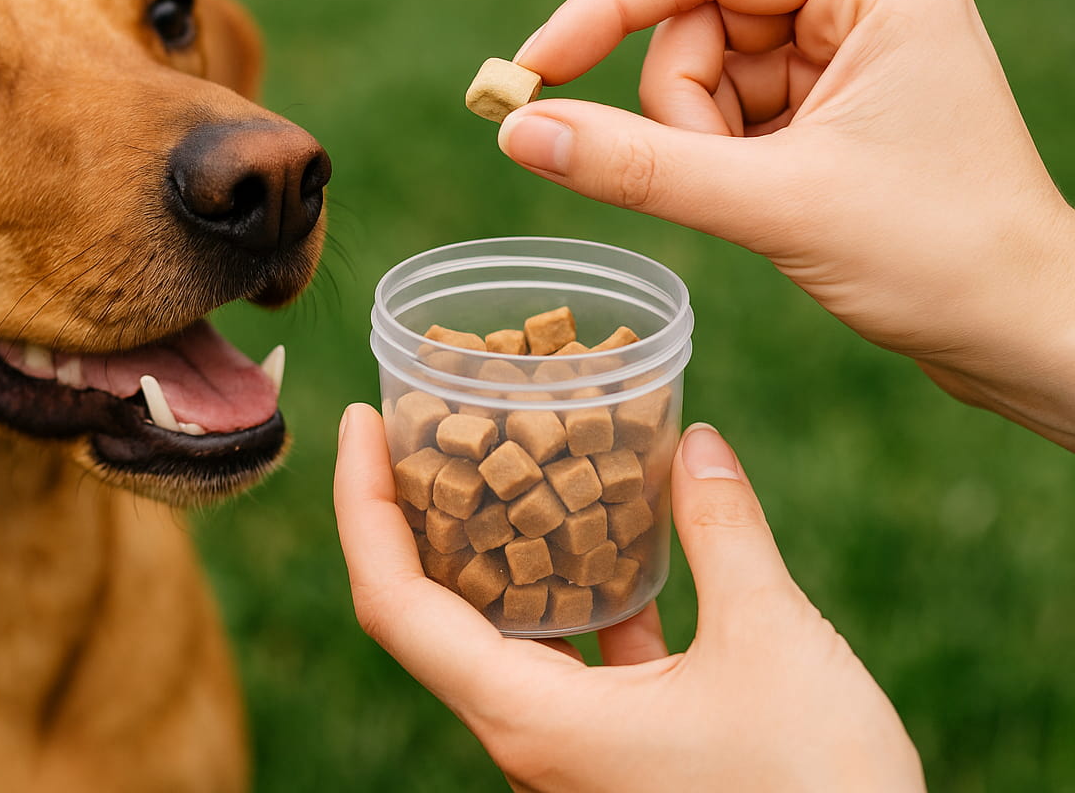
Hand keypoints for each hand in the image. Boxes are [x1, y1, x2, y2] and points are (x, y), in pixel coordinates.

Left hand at [334, 403, 924, 792]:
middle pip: (429, 614)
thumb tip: (697, 444)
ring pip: (500, 638)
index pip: (393, 603)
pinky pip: (565, 666)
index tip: (359, 423)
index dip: (362, 505)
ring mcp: (565, 758)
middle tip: (432, 425)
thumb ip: (724, 533)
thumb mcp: (774, 642)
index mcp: (529, 718)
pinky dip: (573, 599)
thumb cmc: (819, 792)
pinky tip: (613, 546)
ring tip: (512, 461)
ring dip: (501, 551)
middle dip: (421, 513)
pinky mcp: (610, 763)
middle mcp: (525, 742)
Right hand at [500, 0, 1074, 448]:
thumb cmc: (938, 258)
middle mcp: (863, 0)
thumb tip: (519, 132)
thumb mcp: (773, 205)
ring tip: (762, 201)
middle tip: (717, 178)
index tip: (532, 69)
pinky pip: (728, 113)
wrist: (1021, 334)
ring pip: (704, 73)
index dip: (607, 6)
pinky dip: (720, 161)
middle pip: (698, 20)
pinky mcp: (832, 104)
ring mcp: (848, 53)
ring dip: (700, 142)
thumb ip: (639, 166)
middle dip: (681, 107)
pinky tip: (769, 202)